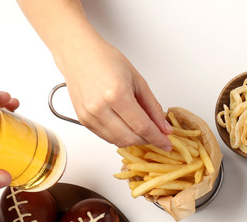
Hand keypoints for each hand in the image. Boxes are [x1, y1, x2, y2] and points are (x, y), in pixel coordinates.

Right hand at [54, 36, 172, 149]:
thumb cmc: (106, 60)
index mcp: (116, 94)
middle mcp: (100, 107)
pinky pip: (106, 137)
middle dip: (148, 140)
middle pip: (130, 138)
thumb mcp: (138, 80)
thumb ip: (152, 107)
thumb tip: (164, 128)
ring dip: (134, 140)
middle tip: (157, 135)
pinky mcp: (83, 120)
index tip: (167, 143)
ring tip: (142, 130)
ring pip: (118, 141)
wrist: (79, 54)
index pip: (142, 126)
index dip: (157, 138)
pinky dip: (120, 137)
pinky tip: (127, 128)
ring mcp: (89, 115)